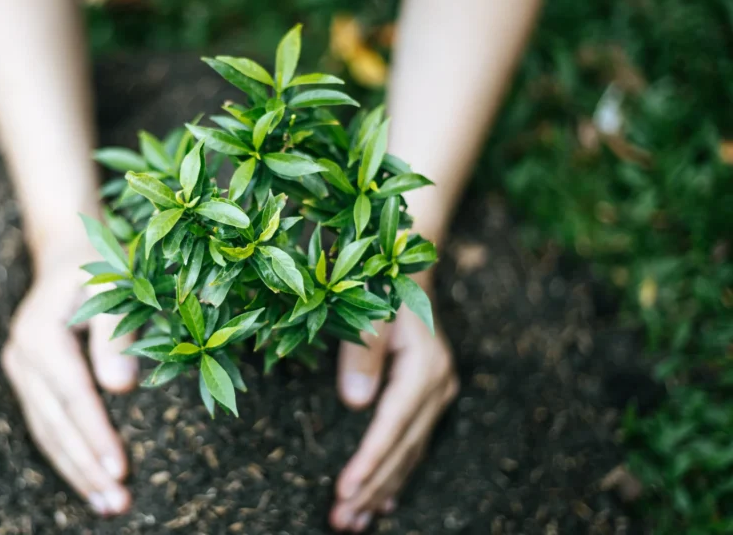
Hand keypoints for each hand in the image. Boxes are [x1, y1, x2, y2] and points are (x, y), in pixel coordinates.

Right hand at [1, 247, 138, 515]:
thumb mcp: (114, 286)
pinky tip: (89, 482)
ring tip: (107, 505)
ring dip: (76, 471)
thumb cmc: (100, 266)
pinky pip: (46, 426)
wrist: (67, 253)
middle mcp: (22, 356)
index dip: (96, 435)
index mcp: (40, 332)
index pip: (72, 395)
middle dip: (86, 466)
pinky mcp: (28, 381)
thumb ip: (117, 334)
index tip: (121, 470)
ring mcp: (20, 370)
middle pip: (55, 423)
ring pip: (46, 432)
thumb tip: (121, 388)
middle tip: (118, 503)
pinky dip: (66, 456)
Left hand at [329, 276, 458, 531]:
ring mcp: (438, 394)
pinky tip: (385, 503)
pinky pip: (414, 445)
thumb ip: (362, 356)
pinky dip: (397, 474)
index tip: (344, 492)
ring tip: (355, 521)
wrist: (408, 271)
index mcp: (424, 369)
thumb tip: (355, 404)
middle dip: (371, 488)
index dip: (368, 462)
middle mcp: (438, 387)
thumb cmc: (381, 287)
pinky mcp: (431, 397)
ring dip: (382, 489)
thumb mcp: (369, 313)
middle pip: (402, 449)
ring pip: (409, 453)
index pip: (392, 428)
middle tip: (341, 521)